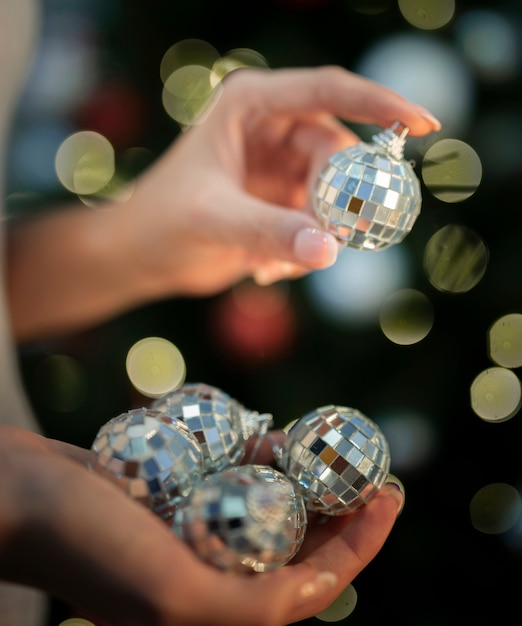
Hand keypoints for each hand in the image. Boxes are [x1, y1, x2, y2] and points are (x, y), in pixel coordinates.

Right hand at [0, 424, 402, 625]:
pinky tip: (270, 438)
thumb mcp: (171, 597)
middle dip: (340, 507)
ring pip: (268, 509)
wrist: (24, 495)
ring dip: (299, 479)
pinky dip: (257, 462)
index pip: (312, 584)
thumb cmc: (87, 547)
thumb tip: (325, 590)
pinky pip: (233, 482)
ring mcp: (193, 536)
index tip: (390, 495)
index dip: (361, 544)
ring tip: (321, 446)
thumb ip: (253, 609)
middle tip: (369, 465)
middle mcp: (209, 579)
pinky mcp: (176, 502)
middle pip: (297, 544)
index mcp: (217, 612)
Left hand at [127, 65, 440, 292]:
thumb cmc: (161, 224)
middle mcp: (274, 129)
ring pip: (336, 194)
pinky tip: (265, 268)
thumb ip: (269, 231)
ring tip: (273, 263)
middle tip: (326, 242)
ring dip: (318, 235)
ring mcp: (283, 166)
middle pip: (339, 155)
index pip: (327, 91)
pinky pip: (322, 223)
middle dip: (338, 203)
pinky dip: (305, 251)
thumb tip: (330, 249)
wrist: (144, 256)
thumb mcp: (212, 221)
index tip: (423, 123)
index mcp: (252, 105)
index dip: (379, 103)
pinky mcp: (286, 201)